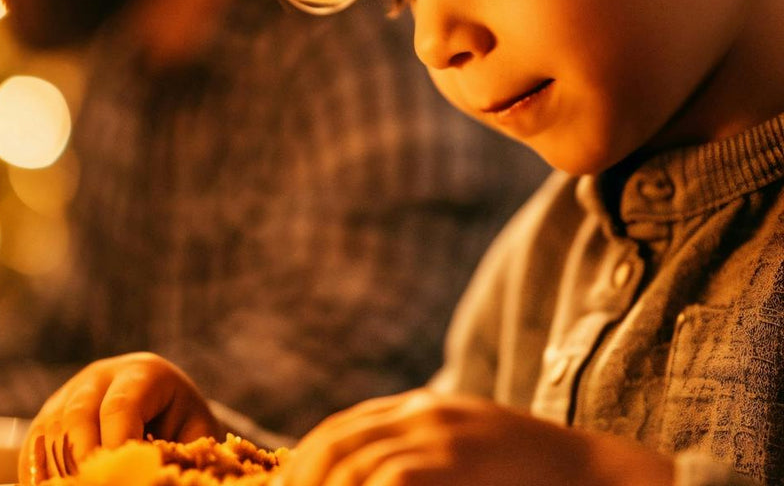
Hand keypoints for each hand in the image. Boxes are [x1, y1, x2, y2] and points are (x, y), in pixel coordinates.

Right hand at [18, 352, 218, 484]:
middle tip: (91, 484)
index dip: (117, 444)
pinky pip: (33, 444)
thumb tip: (152, 476)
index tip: (120, 474)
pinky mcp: (49, 415)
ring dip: (54, 470)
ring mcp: (70, 392)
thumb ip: (178, 454)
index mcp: (143, 372)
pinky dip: (36, 473)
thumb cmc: (181, 424)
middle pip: (79, 414)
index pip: (122, 405)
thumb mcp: (193, 432)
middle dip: (80, 459)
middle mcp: (102, 375)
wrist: (162, 407)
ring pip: (50, 428)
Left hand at [279, 388, 673, 485]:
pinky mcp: (455, 460)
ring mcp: (439, 435)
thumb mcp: (463, 444)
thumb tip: (370, 474)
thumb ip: (418, 447)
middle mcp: (422, 413)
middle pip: (339, 441)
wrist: (584, 469)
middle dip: (301, 475)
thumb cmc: (523, 468)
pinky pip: (392, 479)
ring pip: (356, 461)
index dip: (305, 457)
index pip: (343, 426)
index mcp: (420, 407)